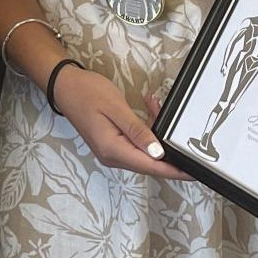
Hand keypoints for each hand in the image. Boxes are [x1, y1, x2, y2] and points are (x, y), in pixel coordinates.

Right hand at [51, 64, 189, 179]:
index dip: (175, 170)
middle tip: (175, 120)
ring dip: (155, 134)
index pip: (151, 167)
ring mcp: (111, 152)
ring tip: (155, 106)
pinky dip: (145, 131)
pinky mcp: (111, 145)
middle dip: (167, 146)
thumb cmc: (87, 92)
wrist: (63, 86)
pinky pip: (136, 145)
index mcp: (113, 150)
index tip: (195, 171)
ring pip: (144, 152)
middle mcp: (112, 157)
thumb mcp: (115, 107)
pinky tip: (148, 110)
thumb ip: (138, 131)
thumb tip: (158, 154)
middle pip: (150, 162)